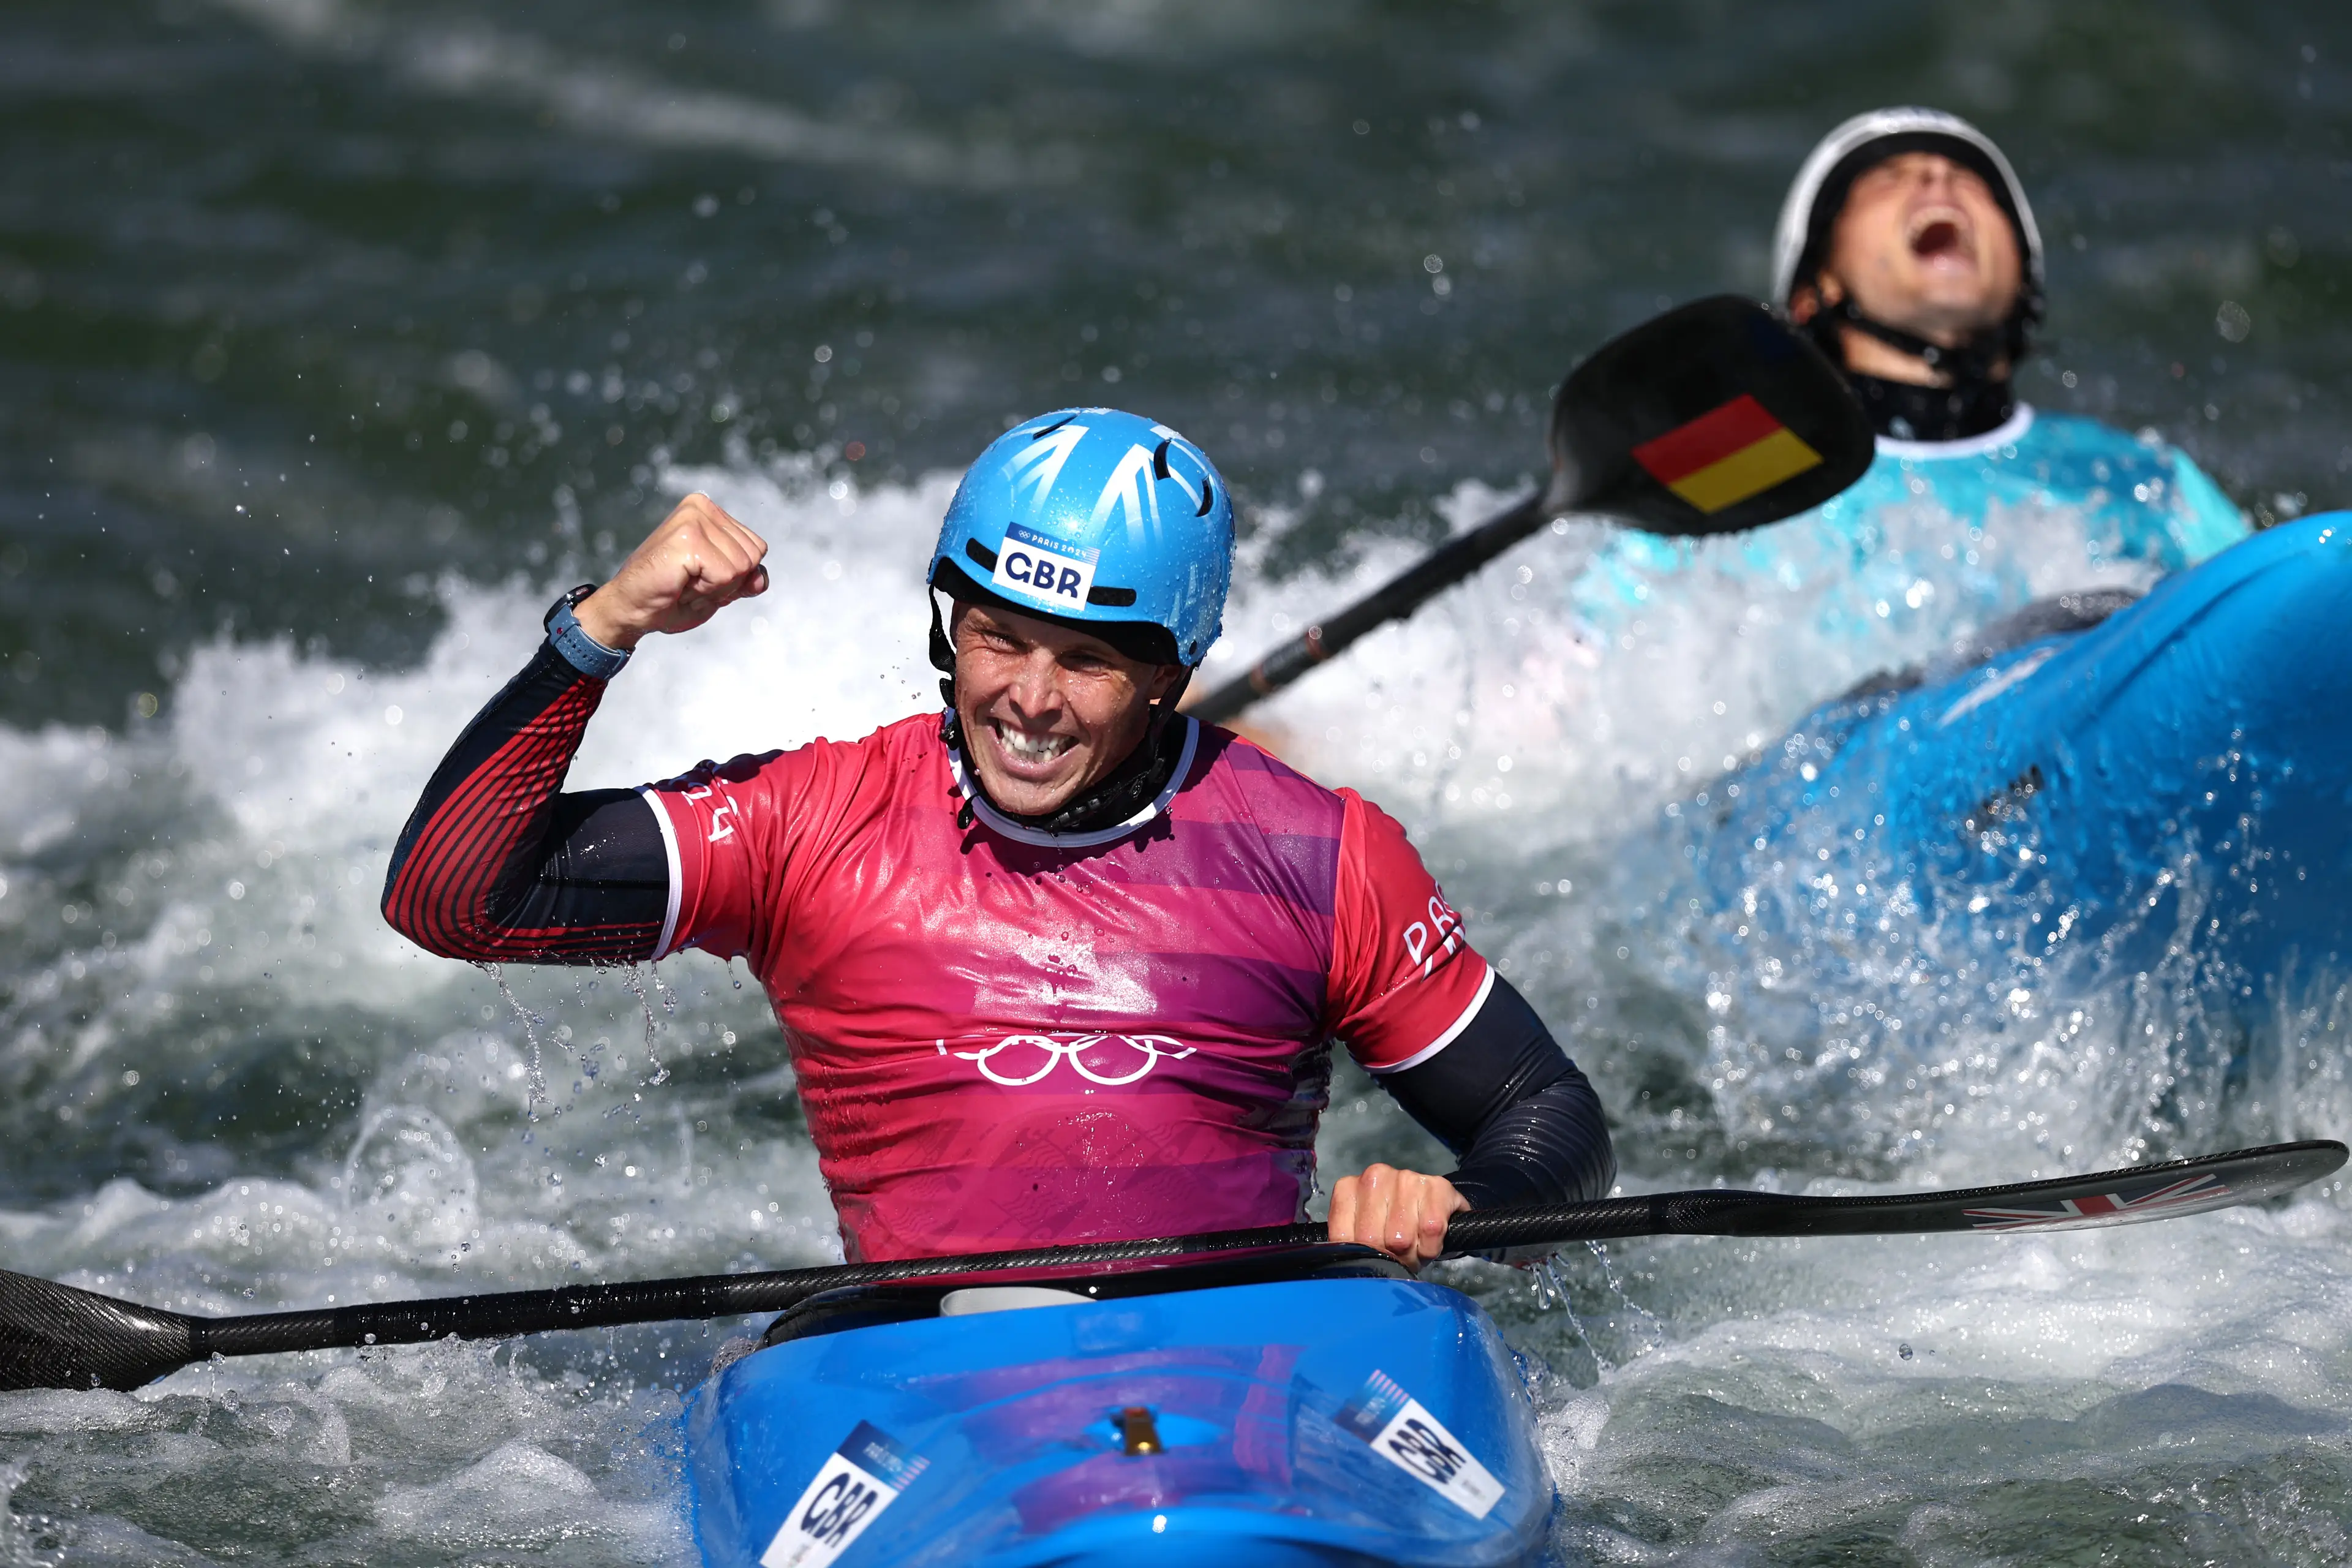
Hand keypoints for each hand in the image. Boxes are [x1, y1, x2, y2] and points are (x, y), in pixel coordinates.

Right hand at [573, 493, 768, 649]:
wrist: (630, 608)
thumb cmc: (670, 597)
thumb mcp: (719, 588)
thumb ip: (745, 579)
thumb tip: (761, 577)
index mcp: (709, 511)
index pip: (757, 548)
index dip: (735, 576)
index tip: (701, 577)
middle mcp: (702, 507)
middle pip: (753, 556)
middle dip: (727, 582)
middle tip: (691, 582)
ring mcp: (694, 519)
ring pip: (742, 567)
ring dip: (716, 588)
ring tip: (685, 582)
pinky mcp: (689, 538)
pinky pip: (725, 575)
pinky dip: (707, 590)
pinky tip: (680, 584)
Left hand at [1327, 1163, 1468, 1271]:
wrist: (1436, 1204)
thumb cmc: (1394, 1222)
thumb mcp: (1362, 1230)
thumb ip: (1350, 1242)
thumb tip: (1347, 1264)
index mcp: (1348, 1187)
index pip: (1343, 1237)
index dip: (1362, 1256)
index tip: (1372, 1255)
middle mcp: (1374, 1176)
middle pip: (1372, 1240)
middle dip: (1388, 1257)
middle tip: (1397, 1255)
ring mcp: (1406, 1179)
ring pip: (1401, 1239)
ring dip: (1411, 1255)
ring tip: (1413, 1247)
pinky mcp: (1437, 1187)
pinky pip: (1430, 1232)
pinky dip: (1430, 1248)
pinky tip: (1428, 1240)